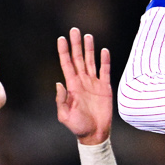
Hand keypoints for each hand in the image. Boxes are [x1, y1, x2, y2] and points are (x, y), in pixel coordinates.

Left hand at [54, 27, 113, 143]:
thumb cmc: (78, 126)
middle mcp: (82, 81)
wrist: (95, 134)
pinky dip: (105, 61)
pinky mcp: (105, 88)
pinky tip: (104, 51)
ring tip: (88, 36)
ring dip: (90, 49)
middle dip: (76, 44)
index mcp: (72, 86)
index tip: (61, 38)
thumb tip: (59, 83)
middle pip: (78, 59)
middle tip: (74, 30)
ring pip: (91, 62)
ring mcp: (94, 83)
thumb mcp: (65, 115)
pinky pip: (105, 71)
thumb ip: (61, 100)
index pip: (66, 64)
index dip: (64, 51)